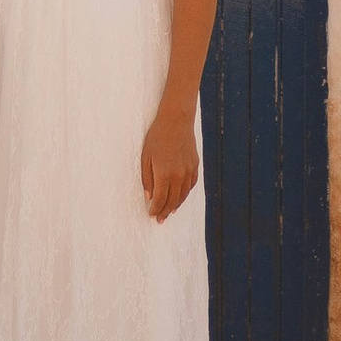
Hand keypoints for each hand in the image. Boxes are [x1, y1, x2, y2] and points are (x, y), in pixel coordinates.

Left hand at [140, 106, 199, 223]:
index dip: (155, 210)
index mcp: (164, 174)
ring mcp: (188, 171)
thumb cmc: (157, 137)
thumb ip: (147, 179)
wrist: (176, 120)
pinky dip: (185, 194)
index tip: (151, 215)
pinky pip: (191, 185)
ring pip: (183, 195)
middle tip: (159, 220)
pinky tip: (180, 197)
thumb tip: (149, 197)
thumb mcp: (145, 157)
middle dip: (165, 212)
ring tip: (169, 212)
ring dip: (176, 206)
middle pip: (172, 201)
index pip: (160, 199)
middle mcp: (178, 176)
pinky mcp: (195, 165)